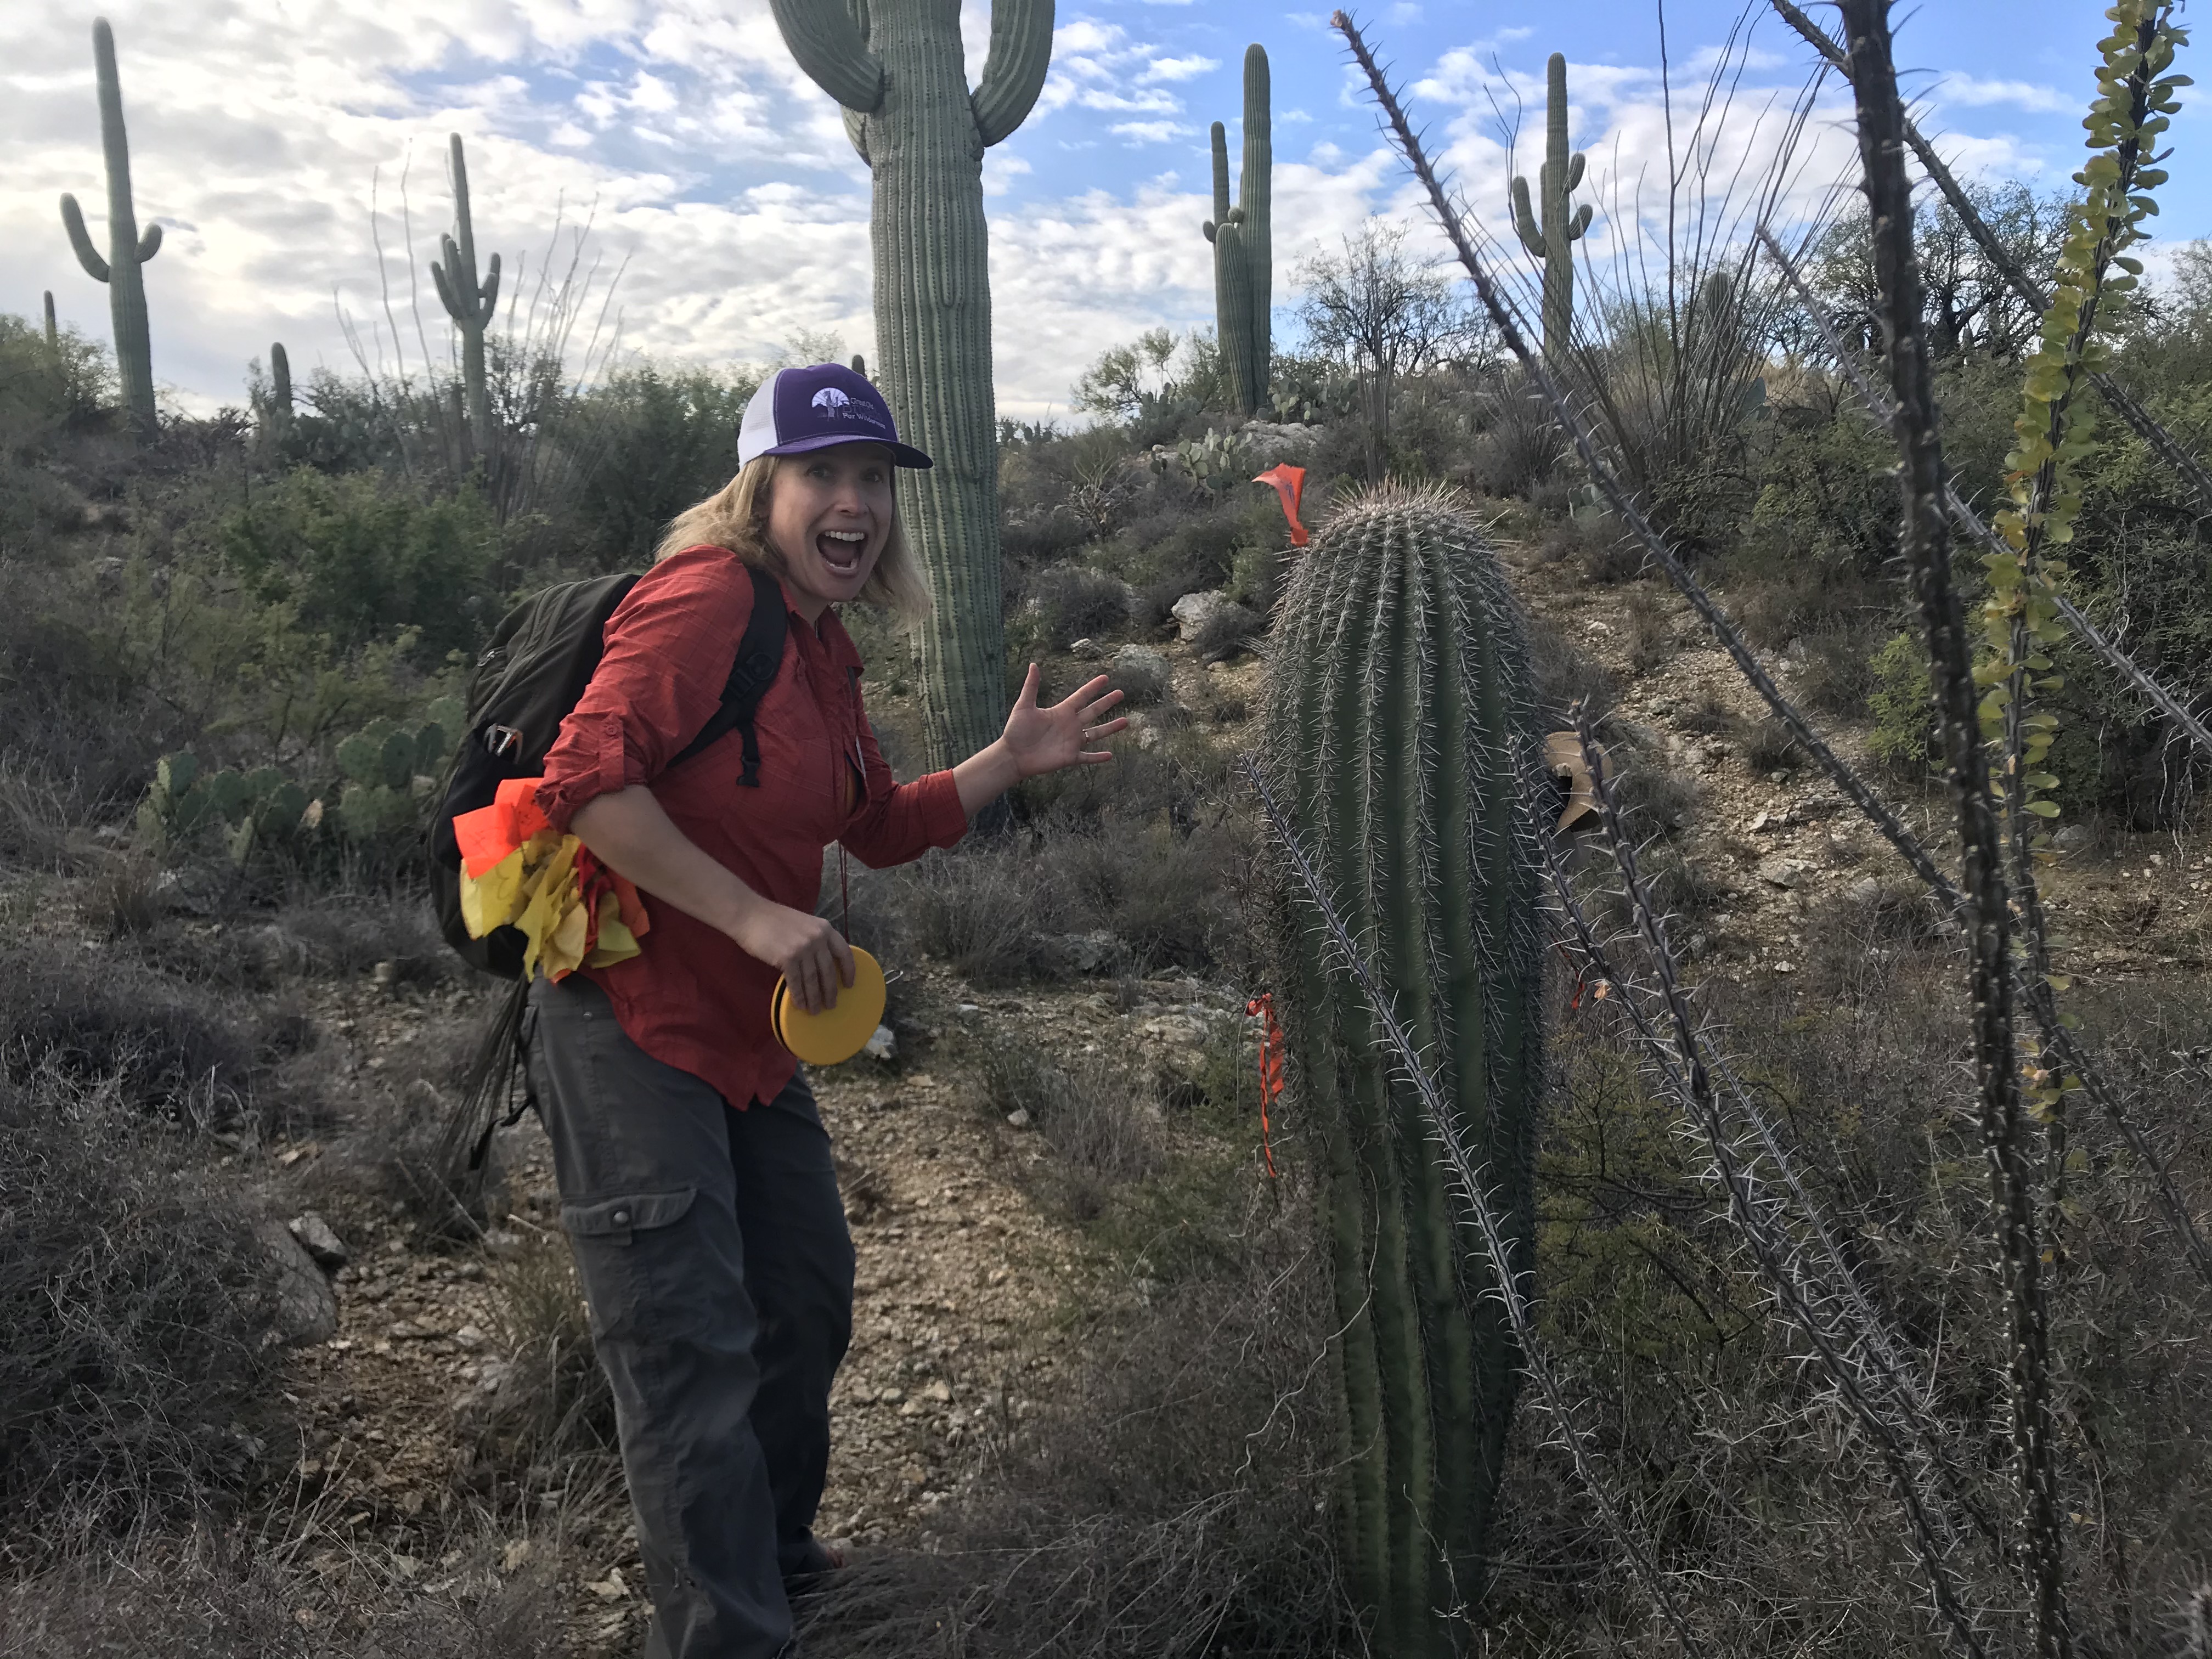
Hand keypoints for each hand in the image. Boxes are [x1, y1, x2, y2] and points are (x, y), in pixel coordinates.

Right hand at [730, 900, 854, 1016]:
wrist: (749, 914)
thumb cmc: (773, 919)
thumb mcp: (803, 924)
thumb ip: (815, 939)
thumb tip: (821, 964)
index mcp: (824, 928)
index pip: (845, 952)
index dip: (849, 971)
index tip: (849, 984)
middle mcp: (817, 938)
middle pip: (828, 971)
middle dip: (830, 991)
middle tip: (831, 1005)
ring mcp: (803, 948)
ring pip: (813, 979)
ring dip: (814, 998)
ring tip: (815, 1010)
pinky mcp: (787, 958)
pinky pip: (796, 982)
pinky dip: (799, 996)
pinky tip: (800, 1005)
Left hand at [1000, 665, 1127, 781]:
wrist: (1013, 755)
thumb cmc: (1016, 730)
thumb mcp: (1023, 706)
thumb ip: (1031, 687)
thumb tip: (1033, 664)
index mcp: (1061, 711)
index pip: (1081, 696)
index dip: (1093, 687)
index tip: (1105, 678)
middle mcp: (1070, 725)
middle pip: (1093, 711)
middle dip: (1107, 702)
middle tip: (1121, 693)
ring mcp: (1072, 741)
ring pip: (1096, 733)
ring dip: (1111, 728)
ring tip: (1126, 721)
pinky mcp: (1070, 757)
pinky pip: (1087, 757)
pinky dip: (1098, 757)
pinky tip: (1110, 756)